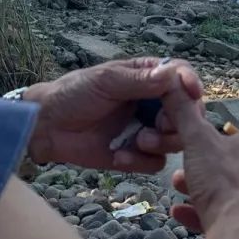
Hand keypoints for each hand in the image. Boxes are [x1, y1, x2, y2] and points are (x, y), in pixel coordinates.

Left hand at [22, 58, 202, 171]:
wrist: (46, 127)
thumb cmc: (73, 93)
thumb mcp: (105, 81)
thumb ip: (139, 80)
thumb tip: (172, 75)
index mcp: (147, 77)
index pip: (180, 76)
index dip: (190, 84)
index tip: (191, 93)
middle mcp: (151, 102)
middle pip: (186, 112)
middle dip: (178, 121)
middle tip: (162, 125)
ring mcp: (145, 129)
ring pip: (176, 140)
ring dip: (162, 143)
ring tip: (139, 141)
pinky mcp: (135, 154)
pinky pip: (154, 163)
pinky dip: (140, 161)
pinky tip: (120, 157)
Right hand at [161, 78, 238, 234]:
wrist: (238, 234)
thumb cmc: (222, 180)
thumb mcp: (196, 139)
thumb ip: (182, 111)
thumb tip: (172, 79)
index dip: (223, 125)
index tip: (201, 130)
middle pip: (231, 157)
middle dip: (204, 160)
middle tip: (182, 164)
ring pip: (226, 185)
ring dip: (201, 186)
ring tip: (178, 187)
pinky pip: (225, 212)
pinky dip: (203, 211)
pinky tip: (181, 213)